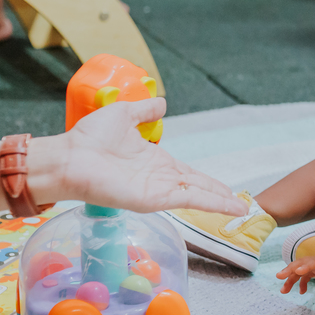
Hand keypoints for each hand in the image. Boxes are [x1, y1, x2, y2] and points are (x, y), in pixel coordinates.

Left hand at [31, 98, 245, 216]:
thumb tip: (162, 103)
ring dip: (222, 203)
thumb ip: (144, 111)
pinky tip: (230, 207)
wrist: (70, 157)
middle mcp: (160, 179)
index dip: (207, 181)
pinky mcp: (155, 199)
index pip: (188, 173)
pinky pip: (190, 200)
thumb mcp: (124, 115)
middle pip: (198, 187)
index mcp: (155, 162)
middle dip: (220, 196)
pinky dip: (212, 204)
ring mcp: (158, 190)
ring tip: (244, 211)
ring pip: (199, 196)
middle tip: (242, 204)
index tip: (225, 188)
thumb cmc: (90, 138)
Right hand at [276, 224, 314, 293]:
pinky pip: (307, 272)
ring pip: (301, 268)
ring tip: (283, 291)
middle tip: (279, 277)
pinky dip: (303, 281)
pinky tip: (302, 291)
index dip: (306, 266)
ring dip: (291, 278)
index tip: (298, 271)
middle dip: (290, 270)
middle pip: (302, 263)